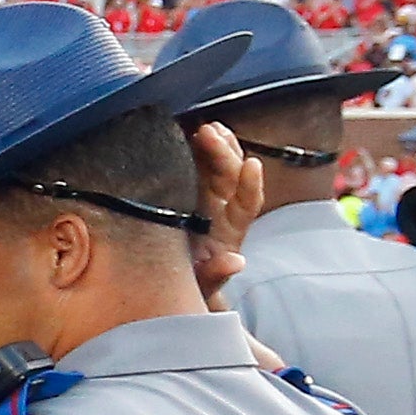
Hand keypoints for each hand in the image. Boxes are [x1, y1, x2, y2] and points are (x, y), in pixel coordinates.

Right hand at [188, 120, 261, 304]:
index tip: (251, 165)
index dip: (251, 185)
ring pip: (216, 165)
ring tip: (205, 126)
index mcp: (229, 232)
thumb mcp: (199, 288)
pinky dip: (193, 148)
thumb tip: (237, 262)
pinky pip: (195, 165)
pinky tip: (186, 130)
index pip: (248, 204)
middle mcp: (222, 210)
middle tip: (208, 132)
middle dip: (224, 153)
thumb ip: (216, 276)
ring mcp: (204, 198)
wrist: (164, 288)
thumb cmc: (184, 288)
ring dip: (214, 144)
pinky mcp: (185, 191)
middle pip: (231, 176)